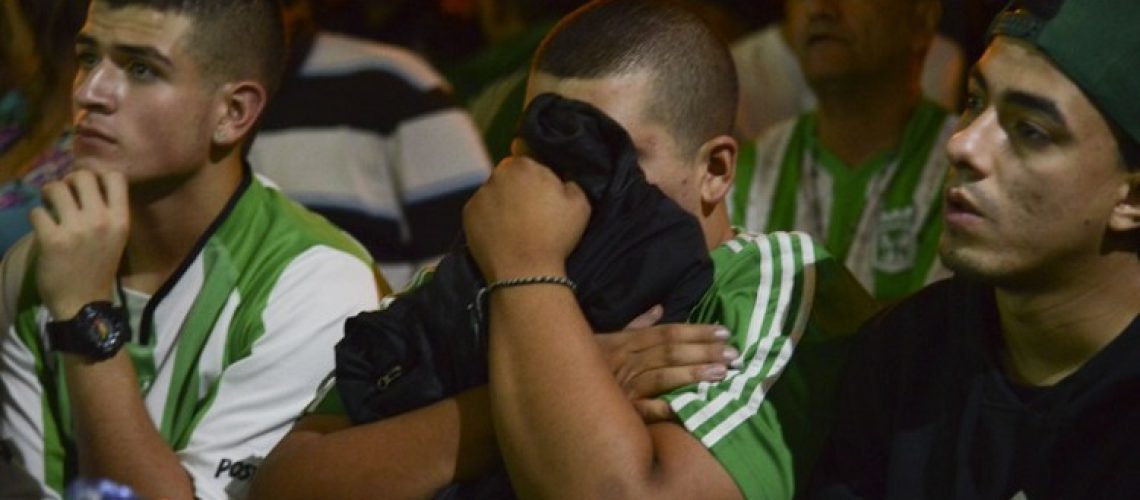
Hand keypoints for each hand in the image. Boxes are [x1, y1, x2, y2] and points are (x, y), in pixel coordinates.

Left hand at [29, 169, 128, 319]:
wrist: (83, 304)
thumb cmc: (99, 268)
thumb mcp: (116, 239)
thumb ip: (106, 212)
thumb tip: (83, 184)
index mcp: (121, 220)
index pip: (115, 177)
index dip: (98, 175)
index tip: (89, 188)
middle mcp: (101, 220)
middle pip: (82, 176)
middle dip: (68, 181)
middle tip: (64, 196)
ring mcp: (76, 230)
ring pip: (55, 188)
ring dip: (48, 194)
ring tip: (48, 206)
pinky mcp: (52, 240)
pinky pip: (36, 212)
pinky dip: (36, 217)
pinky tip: (42, 228)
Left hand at [463, 154, 589, 281]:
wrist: (525, 272)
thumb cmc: (555, 236)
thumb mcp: (580, 203)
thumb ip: (571, 181)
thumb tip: (561, 179)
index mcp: (525, 165)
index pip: (529, 161)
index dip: (537, 178)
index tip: (543, 196)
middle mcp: (498, 174)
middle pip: (509, 175)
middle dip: (518, 187)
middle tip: (531, 213)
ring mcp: (480, 194)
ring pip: (494, 193)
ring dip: (502, 202)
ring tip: (515, 228)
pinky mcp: (468, 214)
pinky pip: (481, 210)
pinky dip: (489, 218)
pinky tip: (502, 234)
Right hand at [596, 306, 736, 422]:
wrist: (557, 381)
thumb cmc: (587, 360)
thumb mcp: (608, 339)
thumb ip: (636, 326)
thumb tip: (660, 309)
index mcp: (626, 342)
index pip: (667, 334)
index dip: (696, 332)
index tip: (723, 332)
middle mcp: (626, 360)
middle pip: (669, 352)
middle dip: (703, 351)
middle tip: (733, 353)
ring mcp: (623, 386)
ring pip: (661, 376)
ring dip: (692, 374)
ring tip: (721, 373)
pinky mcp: (619, 410)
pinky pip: (642, 410)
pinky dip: (662, 408)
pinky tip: (684, 407)